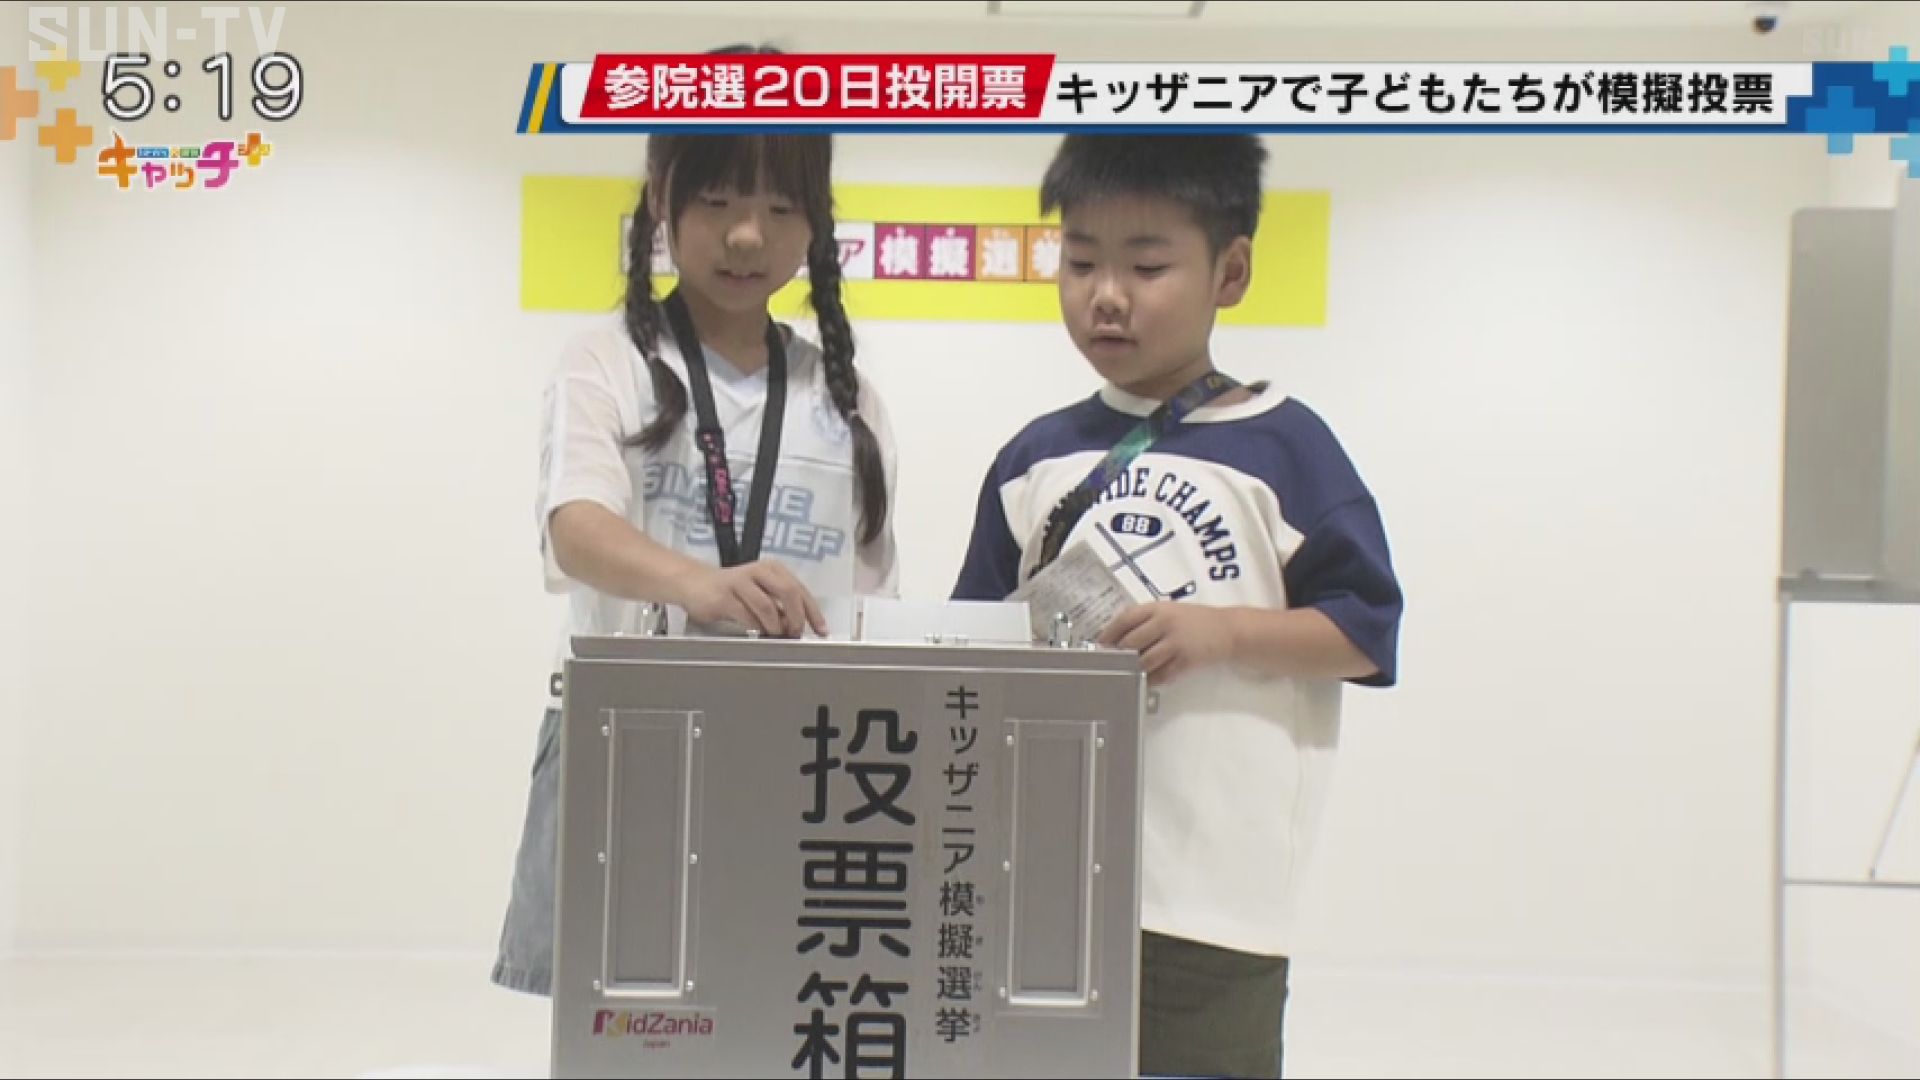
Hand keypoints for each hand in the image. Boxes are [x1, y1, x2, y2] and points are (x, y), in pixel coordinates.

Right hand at [680, 562, 827, 638]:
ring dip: (776, 625)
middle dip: (797, 617)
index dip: (813, 611)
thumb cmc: (732, 591)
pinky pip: (747, 615)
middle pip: (789, 593)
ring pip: (767, 606)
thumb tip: (798, 626)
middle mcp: (759, 571)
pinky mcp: (724, 596)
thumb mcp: (760, 593)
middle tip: (796, 634)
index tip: (821, 630)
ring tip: (776, 636)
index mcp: (773, 569)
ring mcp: (740, 582)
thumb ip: (779, 606)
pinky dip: (756, 627)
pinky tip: (758, 633)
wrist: (694, 584)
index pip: (800, 589)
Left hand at [1097, 602, 1235, 685]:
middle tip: (1114, 661)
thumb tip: (1119, 636)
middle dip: (1120, 654)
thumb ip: (1147, 620)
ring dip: (1135, 668)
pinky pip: (1162, 675)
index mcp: (1158, 608)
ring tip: (1132, 671)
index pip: (1126, 618)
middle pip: (1131, 642)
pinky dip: (1152, 679)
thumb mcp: (1170, 610)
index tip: (1101, 643)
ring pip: (1144, 661)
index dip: (1110, 632)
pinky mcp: (1185, 661)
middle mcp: (1165, 623)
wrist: (1228, 630)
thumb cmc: (1196, 620)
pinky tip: (1150, 679)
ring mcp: (1176, 643)